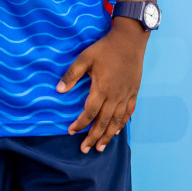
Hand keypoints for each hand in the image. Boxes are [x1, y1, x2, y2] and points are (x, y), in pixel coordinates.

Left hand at [57, 19, 147, 152]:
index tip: (71, 132)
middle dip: (93, 137)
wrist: (129, 41)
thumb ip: (72, 75)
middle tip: (85, 149)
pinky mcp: (133, 93)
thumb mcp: (85, 58)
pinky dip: (122, 124)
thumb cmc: (105, 48)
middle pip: (103, 122)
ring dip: (107, 136)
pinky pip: (128, 113)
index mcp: (101, 89)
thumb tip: (58, 90)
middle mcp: (114, 96)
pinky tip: (117, 131)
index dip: (80, 124)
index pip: (89, 113)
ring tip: (100, 147)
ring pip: (116, 122)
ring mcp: (125, 96)